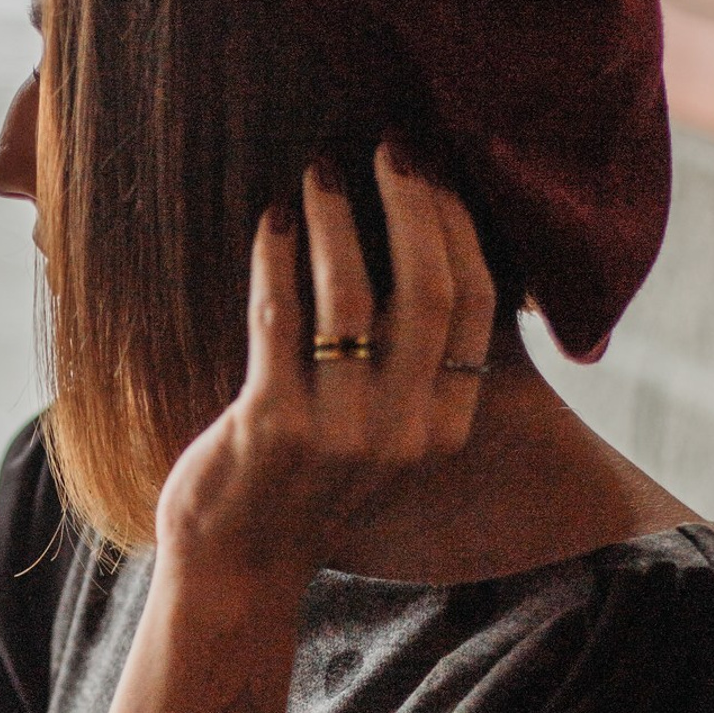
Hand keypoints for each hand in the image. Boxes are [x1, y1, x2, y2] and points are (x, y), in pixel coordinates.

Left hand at [154, 145, 496, 589]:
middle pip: (428, 289)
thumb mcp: (388, 439)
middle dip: (410, 203)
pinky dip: (277, 258)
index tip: (431, 169)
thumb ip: (417, 372)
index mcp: (444, 428)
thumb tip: (432, 256)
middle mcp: (403, 431)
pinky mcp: (272, 427)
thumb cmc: (307, 485)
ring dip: (338, 220)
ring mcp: (339, 432)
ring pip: (352, 297)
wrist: (238, 566)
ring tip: (317, 171)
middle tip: (386, 146)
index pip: (475, 304)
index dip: (457, 225)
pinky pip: (278, 320)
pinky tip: (272, 220)